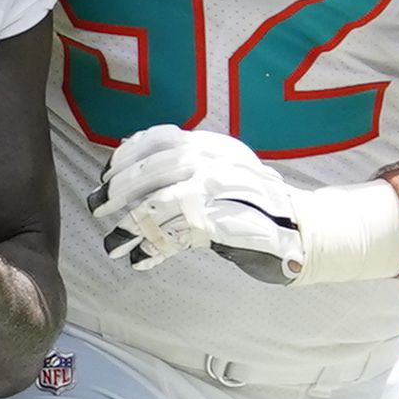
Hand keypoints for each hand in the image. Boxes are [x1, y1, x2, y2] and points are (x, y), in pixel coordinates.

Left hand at [88, 124, 303, 282]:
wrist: (303, 231)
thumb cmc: (258, 208)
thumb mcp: (224, 174)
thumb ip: (188, 171)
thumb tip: (135, 179)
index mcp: (212, 145)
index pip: (159, 139)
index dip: (126, 155)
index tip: (105, 173)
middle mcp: (213, 161)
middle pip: (151, 171)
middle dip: (117, 192)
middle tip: (96, 209)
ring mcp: (216, 191)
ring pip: (156, 205)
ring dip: (129, 227)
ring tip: (113, 245)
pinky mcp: (218, 223)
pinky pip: (174, 234)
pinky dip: (153, 248)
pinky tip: (141, 260)